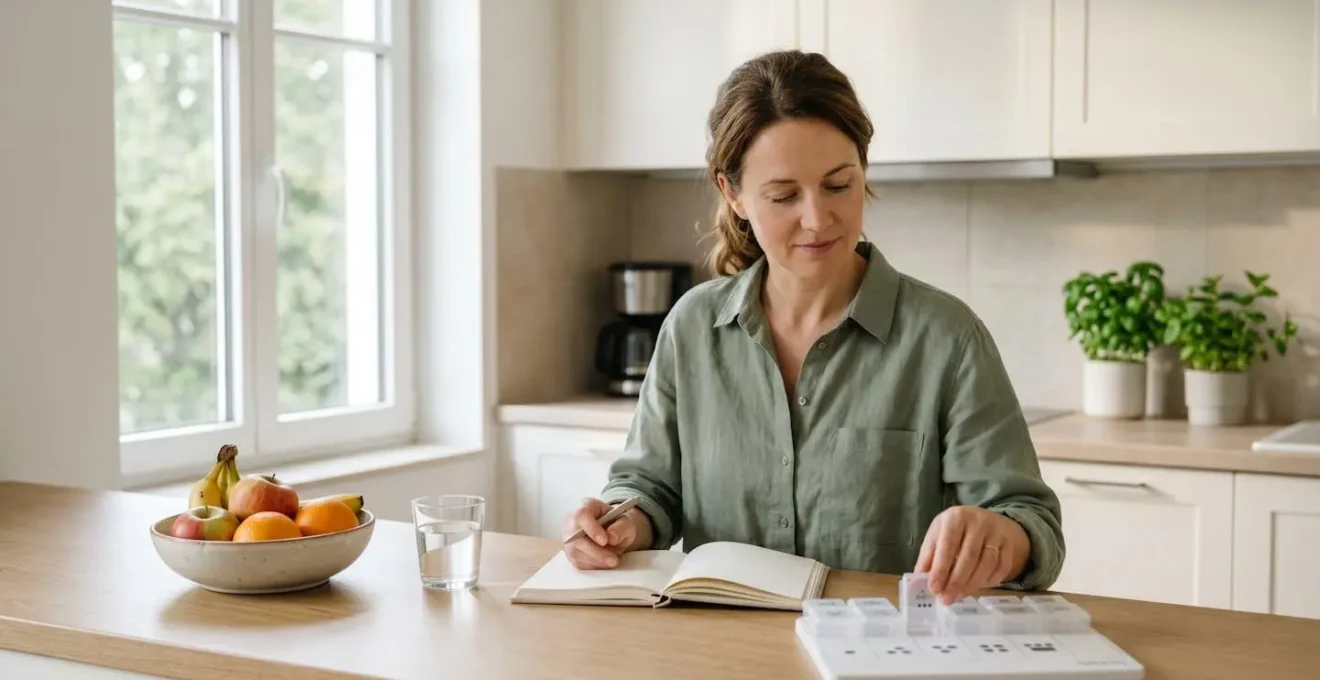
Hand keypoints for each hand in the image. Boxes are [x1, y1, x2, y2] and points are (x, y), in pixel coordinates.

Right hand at [561, 498, 650, 569]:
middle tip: (613, 560)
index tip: (604, 541)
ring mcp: (568, 539)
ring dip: (596, 560)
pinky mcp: (570, 554)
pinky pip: (578, 563)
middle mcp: (572, 522)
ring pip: (576, 553)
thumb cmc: (616, 523)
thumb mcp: (625, 521)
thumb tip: (612, 538)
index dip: (592, 529)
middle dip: (596, 552)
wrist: (611, 530)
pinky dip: (593, 565)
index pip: (582, 516)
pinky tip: (604, 563)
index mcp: (586, 507)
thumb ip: (621, 527)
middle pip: (576, 538)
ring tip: (612, 561)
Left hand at [915, 506, 1029, 604]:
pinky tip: (976, 588)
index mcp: (956, 517)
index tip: (934, 588)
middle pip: (969, 557)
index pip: (948, 545)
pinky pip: (1001, 568)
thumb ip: (928, 556)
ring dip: (972, 585)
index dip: (941, 569)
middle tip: (946, 599)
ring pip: (987, 564)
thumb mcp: (938, 535)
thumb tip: (918, 582)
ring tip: (958, 596)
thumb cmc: (956, 530)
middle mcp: (979, 522)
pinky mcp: (1009, 545)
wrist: (988, 519)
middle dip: (956, 582)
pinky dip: (989, 582)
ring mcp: (997, 533)